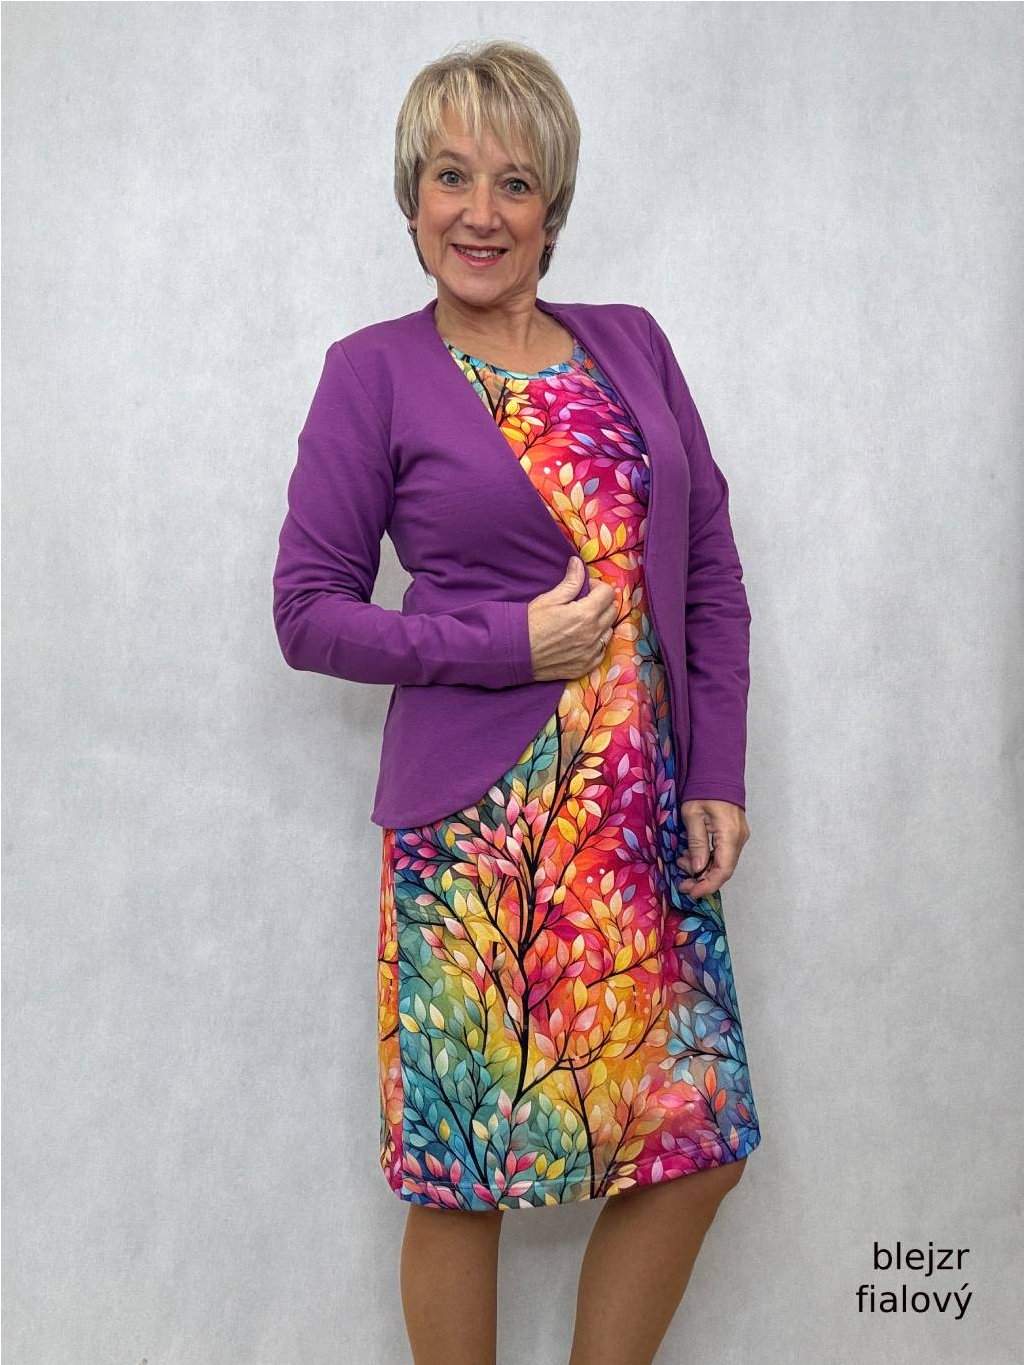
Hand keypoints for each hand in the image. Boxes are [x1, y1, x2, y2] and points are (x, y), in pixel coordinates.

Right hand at [527, 556, 617, 681]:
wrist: (515, 653)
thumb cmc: (530, 623)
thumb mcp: (550, 598)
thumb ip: (571, 581)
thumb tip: (578, 563)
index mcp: (586, 614)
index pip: (607, 593)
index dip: (596, 586)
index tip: (585, 588)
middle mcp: (593, 634)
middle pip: (612, 611)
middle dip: (601, 603)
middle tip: (585, 603)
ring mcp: (591, 652)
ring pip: (609, 631)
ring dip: (601, 623)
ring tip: (583, 622)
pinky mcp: (586, 666)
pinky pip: (602, 651)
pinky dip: (597, 643)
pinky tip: (583, 639)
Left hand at [677, 799, 749, 897]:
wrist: (716, 772)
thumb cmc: (702, 790)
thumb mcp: (693, 816)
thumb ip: (696, 843)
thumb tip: (697, 868)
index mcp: (729, 834)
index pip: (723, 870)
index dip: (707, 885)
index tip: (691, 892)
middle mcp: (739, 838)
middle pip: (724, 870)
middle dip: (702, 879)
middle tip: (682, 882)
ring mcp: (739, 836)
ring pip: (722, 863)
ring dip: (702, 868)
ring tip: (681, 862)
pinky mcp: (734, 834)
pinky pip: (722, 853)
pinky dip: (707, 859)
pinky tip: (690, 855)